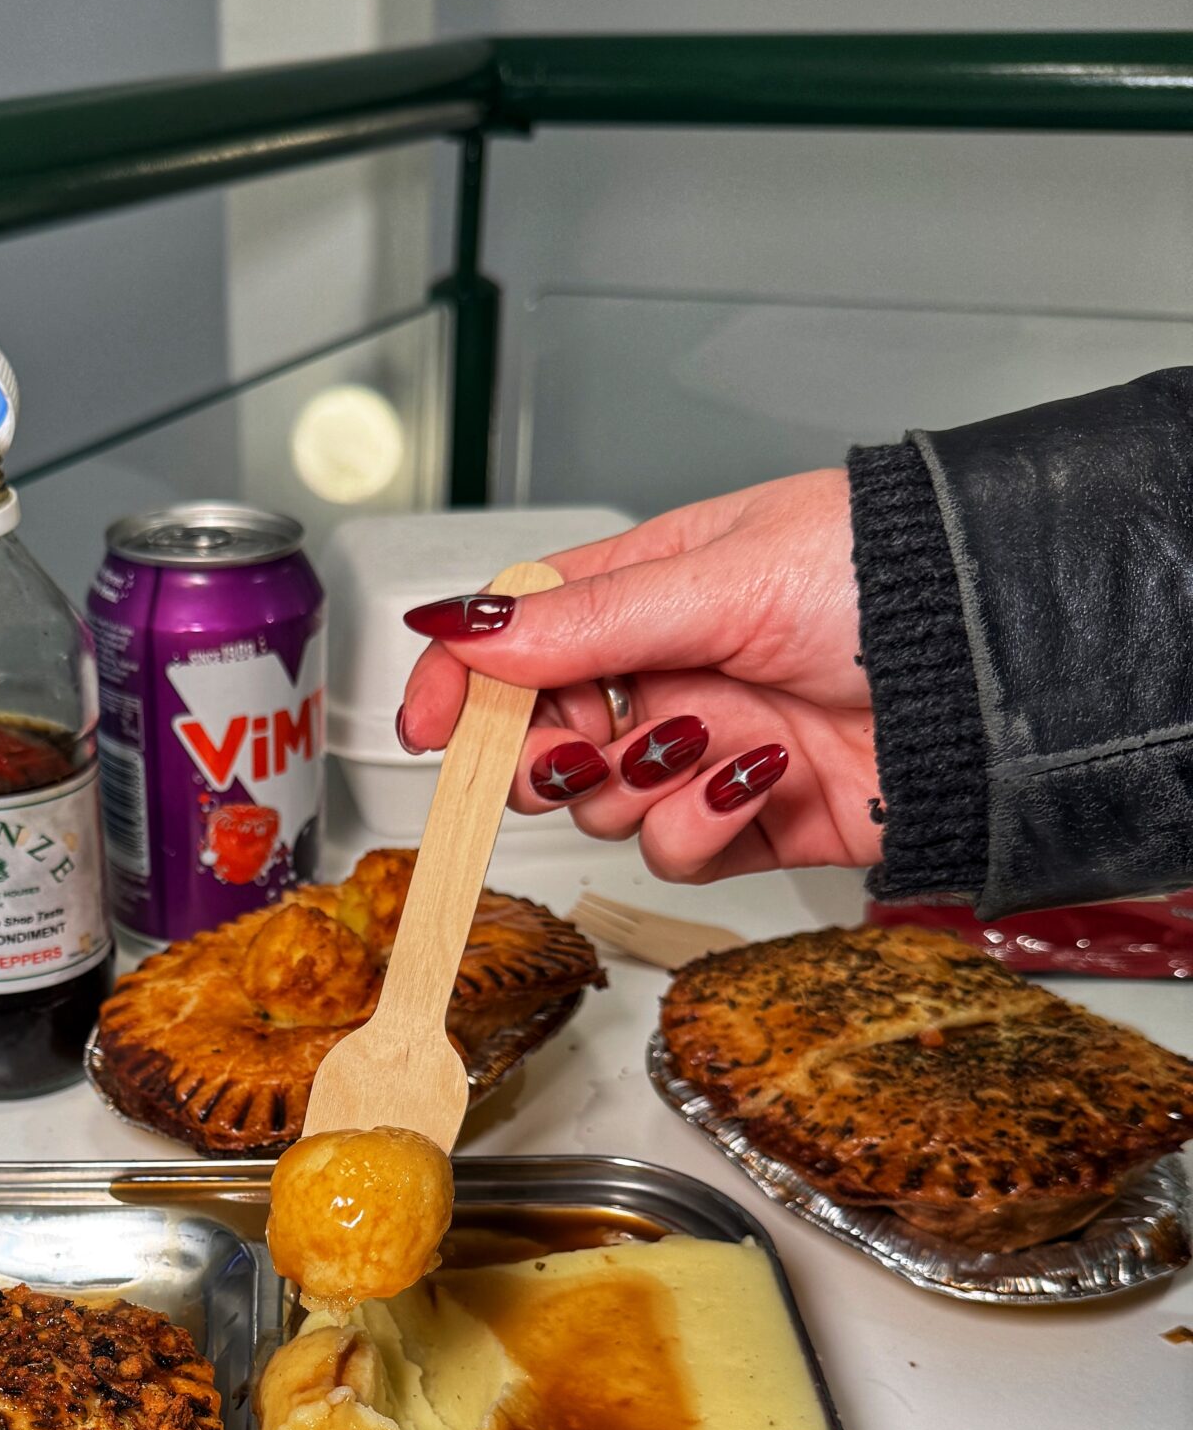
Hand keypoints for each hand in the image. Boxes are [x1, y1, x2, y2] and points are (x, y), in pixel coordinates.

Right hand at [396, 468, 881, 882]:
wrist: (1002, 674)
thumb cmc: (891, 583)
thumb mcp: (723, 578)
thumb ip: (587, 620)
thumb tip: (467, 629)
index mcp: (656, 588)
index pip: (522, 634)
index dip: (463, 683)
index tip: (426, 730)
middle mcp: (672, 671)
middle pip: (544, 737)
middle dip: (546, 755)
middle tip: (579, 751)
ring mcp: (705, 751)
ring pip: (604, 806)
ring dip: (641, 786)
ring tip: (705, 747)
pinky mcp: (748, 824)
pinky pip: (674, 851)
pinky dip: (700, 825)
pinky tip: (754, 781)